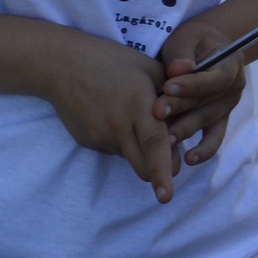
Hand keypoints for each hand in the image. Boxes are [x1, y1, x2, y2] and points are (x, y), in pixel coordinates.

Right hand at [41, 32, 178, 199]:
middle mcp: (118, 126)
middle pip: (143, 167)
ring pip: (130, 158)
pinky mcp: (88, 142)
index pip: (154, 145)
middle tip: (169, 155)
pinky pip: (114, 150)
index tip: (167, 197)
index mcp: (138, 105)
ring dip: (140, 151)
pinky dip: (122, 142)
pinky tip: (115, 117)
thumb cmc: (112, 61)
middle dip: (160, 172)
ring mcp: (100, 137)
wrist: (62, 65)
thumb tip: (195, 113)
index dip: (161, 172)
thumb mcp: (149, 68)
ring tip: (135, 119)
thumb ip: (175, 94)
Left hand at [156, 15, 256, 166]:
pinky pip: (214, 139)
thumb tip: (180, 69)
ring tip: (163, 137)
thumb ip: (182, 53)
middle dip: (181, 107)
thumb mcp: (186, 38)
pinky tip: (189, 159)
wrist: (201, 50)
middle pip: (208, 102)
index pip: (214, 78)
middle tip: (157, 112)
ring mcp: (227, 107)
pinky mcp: (218, 121)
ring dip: (184, 128)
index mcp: (231, 63)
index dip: (192, 84)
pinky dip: (204, 150)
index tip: (167, 86)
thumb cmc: (191, 42)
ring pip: (206, 120)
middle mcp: (234, 87)